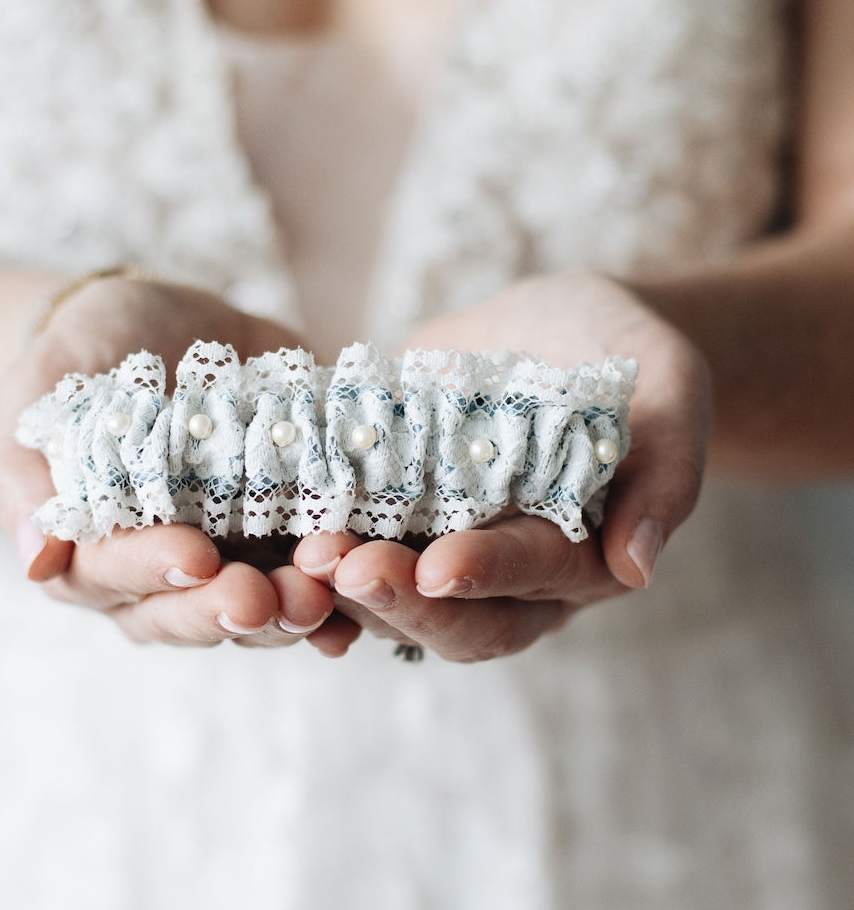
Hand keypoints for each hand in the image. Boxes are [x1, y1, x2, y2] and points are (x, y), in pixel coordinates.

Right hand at [0, 274, 340, 649]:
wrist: (168, 324)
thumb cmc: (90, 352)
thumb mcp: (46, 386)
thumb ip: (28, 467)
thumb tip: (34, 558)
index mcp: (90, 545)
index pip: (112, 574)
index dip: (151, 570)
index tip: (194, 557)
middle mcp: (158, 571)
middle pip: (188, 613)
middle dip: (229, 610)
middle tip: (270, 598)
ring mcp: (227, 558)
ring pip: (254, 611)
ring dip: (290, 613)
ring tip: (324, 596)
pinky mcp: (281, 536)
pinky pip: (307, 582)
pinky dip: (337, 602)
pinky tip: (359, 614)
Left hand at [294, 272, 712, 661]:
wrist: (562, 328)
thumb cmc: (630, 353)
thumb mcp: (671, 388)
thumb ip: (666, 472)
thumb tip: (637, 569)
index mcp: (580, 552)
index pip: (535, 576)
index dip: (488, 574)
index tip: (438, 566)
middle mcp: (508, 570)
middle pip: (456, 617)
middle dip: (399, 598)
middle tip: (341, 566)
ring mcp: (447, 543)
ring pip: (397, 600)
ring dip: (345, 588)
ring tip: (300, 554)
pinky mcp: (398, 511)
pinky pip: (357, 546)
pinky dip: (316, 551)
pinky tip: (274, 530)